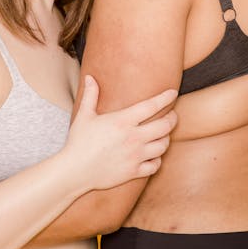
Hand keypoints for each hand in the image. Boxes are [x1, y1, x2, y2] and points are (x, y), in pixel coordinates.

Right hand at [66, 76, 176, 191]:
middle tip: (172, 115)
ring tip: (163, 134)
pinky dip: (158, 159)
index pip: (151, 106)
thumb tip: (90, 77)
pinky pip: (155, 165)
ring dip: (166, 138)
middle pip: (165, 126)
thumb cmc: (79, 142)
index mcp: (123, 121)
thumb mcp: (84, 115)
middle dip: (172, 118)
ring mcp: (135, 156)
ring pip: (163, 145)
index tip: (173, 93)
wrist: (75, 171)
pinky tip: (153, 155)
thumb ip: (91, 95)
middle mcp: (133, 137)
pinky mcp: (134, 171)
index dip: (165, 97)